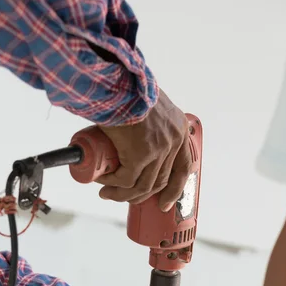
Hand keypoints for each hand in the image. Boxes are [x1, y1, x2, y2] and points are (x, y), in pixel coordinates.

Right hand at [96, 90, 190, 210]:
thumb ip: (148, 121)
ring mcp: (158, 149)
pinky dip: (113, 184)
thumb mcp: (147, 104)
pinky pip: (126, 180)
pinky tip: (103, 182)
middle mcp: (173, 140)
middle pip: (161, 180)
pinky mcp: (141, 155)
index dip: (174, 188)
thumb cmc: (125, 90)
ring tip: (107, 193)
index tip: (165, 202)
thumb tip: (133, 138)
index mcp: (178, 129)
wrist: (114, 83)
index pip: (183, 166)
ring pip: (143, 185)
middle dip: (142, 195)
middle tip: (123, 196)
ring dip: (123, 194)